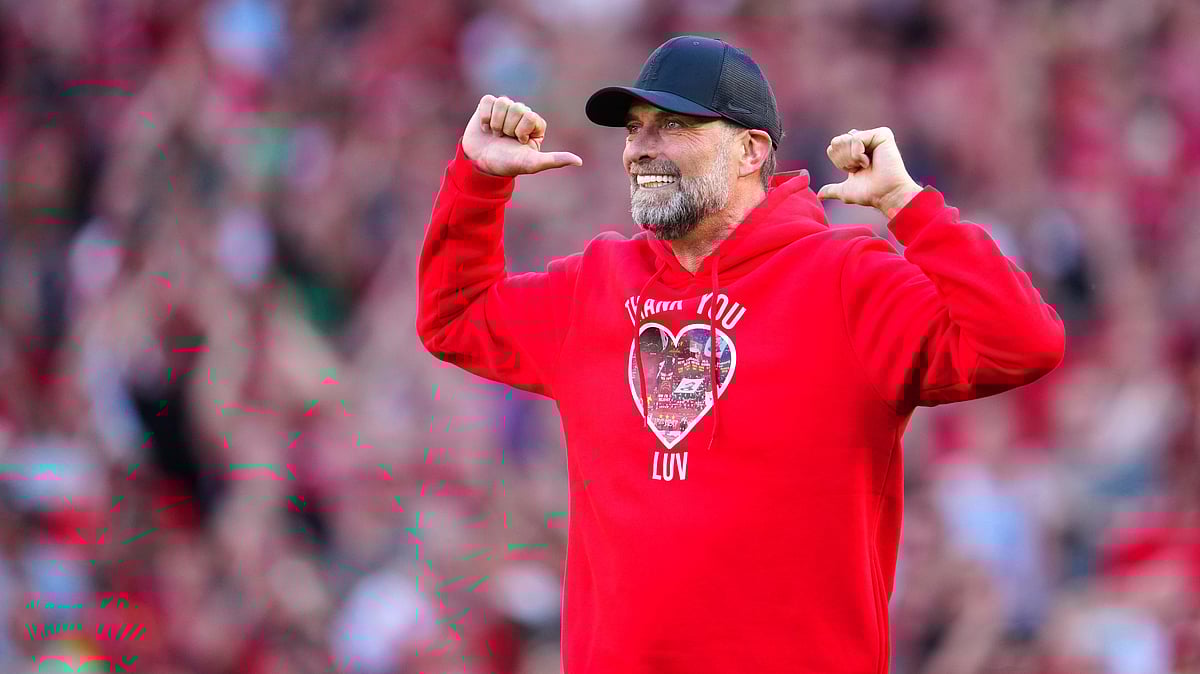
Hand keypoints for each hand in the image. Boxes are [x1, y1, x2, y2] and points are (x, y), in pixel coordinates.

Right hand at [461, 95, 582, 176]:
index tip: (518, 143)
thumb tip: (579, 162)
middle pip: (516, 108)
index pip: (530, 116)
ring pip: (501, 103)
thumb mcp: (532, 163)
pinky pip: (488, 101)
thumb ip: (554, 160)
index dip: (521, 131)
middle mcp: (522, 114)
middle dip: (507, 128)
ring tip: (495, 135)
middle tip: (505, 140)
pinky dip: (484, 117)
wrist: (480, 164)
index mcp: (535, 125)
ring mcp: (505, 108)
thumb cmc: (508, 164)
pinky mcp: (488, 105)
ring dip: (495, 124)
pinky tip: (485, 128)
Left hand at [817, 127, 921, 217]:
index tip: (853, 171)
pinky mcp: (882, 134)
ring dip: (851, 158)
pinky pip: (856, 138)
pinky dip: (858, 154)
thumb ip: (833, 190)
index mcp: (856, 151)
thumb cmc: (870, 193)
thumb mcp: (846, 191)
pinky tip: (869, 161)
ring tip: (866, 165)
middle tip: (859, 168)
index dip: (838, 162)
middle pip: (836, 141)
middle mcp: (865, 141)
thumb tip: (819, 195)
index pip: (833, 147)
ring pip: (844, 139)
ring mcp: (874, 137)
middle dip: (843, 159)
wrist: (886, 195)